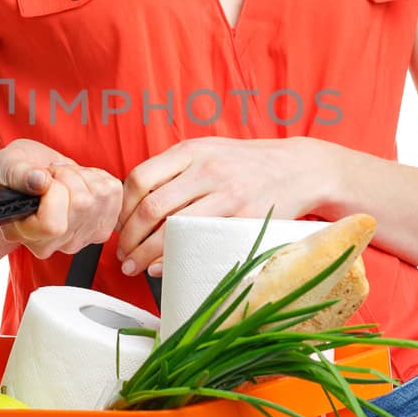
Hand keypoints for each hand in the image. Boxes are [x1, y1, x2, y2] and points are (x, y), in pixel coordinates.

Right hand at [0, 139, 123, 260]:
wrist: (37, 175)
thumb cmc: (18, 172)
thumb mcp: (6, 165)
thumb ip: (17, 173)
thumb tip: (40, 181)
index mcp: (26, 235)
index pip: (52, 225)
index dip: (53, 192)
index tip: (43, 178)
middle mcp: (56, 244)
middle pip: (81, 205)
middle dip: (67, 175)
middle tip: (52, 173)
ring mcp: (83, 237)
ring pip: (99, 196)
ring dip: (82, 175)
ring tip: (64, 177)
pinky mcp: (103, 225)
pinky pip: (113, 191)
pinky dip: (98, 177)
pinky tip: (80, 181)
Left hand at [114, 136, 342, 276]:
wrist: (300, 168)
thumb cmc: (247, 163)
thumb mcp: (209, 150)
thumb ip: (174, 170)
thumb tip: (134, 203)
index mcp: (192, 151)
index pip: (140, 178)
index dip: (122, 208)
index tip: (117, 227)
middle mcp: (207, 170)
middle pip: (151, 208)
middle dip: (128, 238)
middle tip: (122, 255)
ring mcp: (228, 195)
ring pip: (172, 229)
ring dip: (145, 254)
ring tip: (135, 265)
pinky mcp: (245, 218)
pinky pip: (200, 243)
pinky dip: (174, 258)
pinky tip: (163, 266)